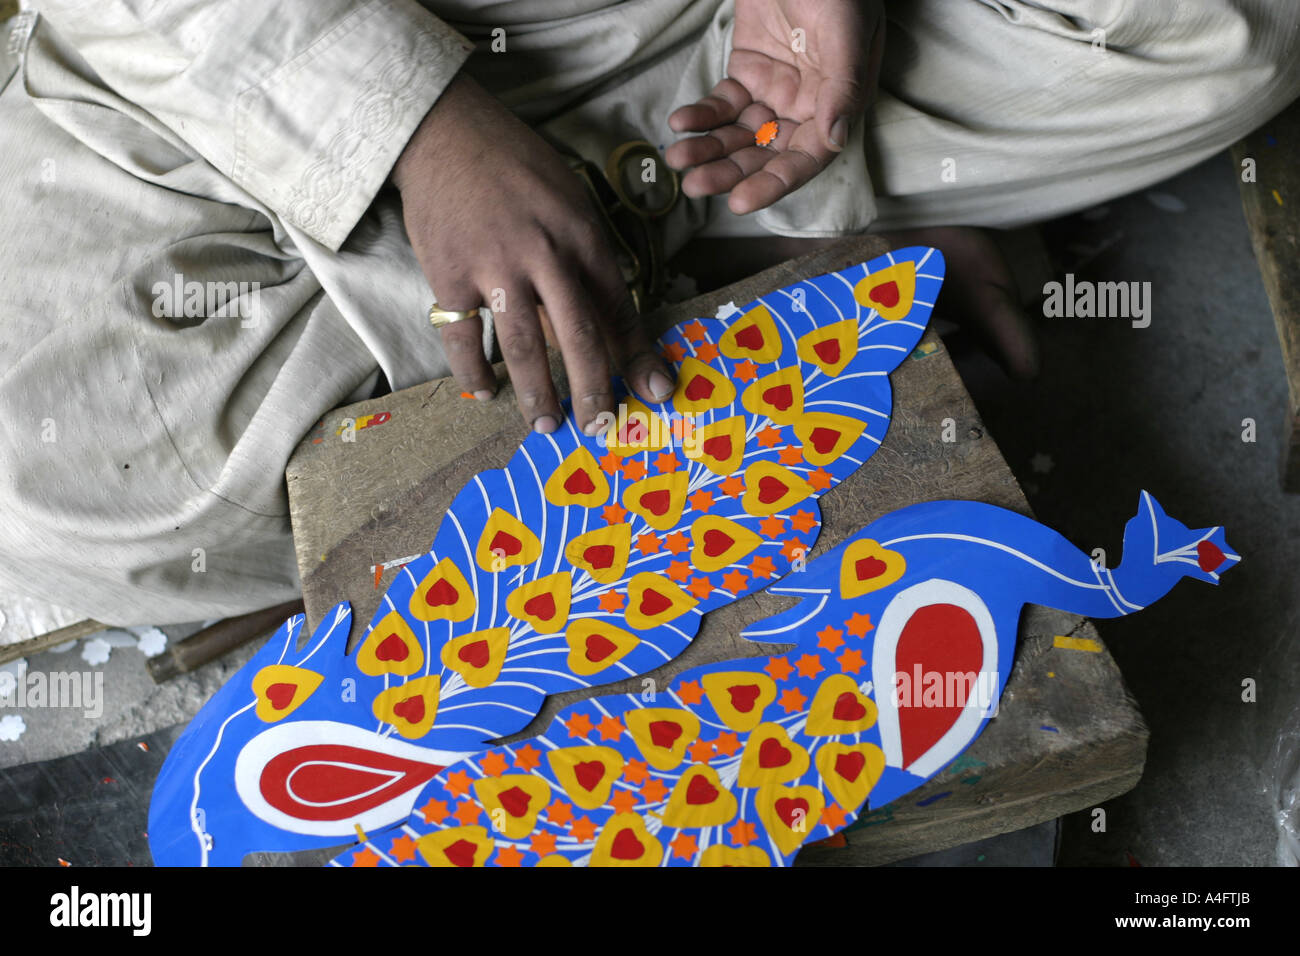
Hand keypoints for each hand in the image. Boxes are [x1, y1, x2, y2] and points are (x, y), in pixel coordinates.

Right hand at [392, 73, 674, 434]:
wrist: (447, 134)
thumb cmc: (516, 167)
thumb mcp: (569, 199)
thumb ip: (584, 257)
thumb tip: (601, 318)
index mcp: (581, 236)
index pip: (618, 307)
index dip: (637, 354)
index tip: (653, 392)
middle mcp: (543, 255)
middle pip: (577, 336)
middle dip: (594, 389)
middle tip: (600, 428)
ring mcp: (493, 268)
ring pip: (522, 347)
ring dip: (537, 394)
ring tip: (547, 425)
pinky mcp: (448, 275)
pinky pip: (462, 338)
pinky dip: (473, 372)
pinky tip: (485, 393)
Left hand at [665, 0, 883, 214]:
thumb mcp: (847, 32)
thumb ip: (843, 86)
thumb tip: (834, 139)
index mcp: (838, 104)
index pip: (806, 157)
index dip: (774, 183)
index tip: (740, 202)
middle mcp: (806, 106)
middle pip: (765, 153)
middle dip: (729, 172)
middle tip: (694, 185)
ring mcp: (774, 90)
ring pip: (739, 134)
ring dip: (708, 150)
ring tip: (678, 159)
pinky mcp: (747, 71)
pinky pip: (722, 104)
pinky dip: (701, 116)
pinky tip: (681, 124)